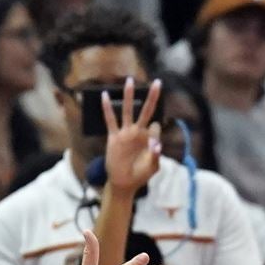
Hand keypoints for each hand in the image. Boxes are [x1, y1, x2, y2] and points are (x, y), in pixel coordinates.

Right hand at [103, 76, 162, 192]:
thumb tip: (157, 144)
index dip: (156, 133)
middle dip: (153, 97)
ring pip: (128, 110)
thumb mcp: (152, 167)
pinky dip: (108, 108)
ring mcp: (126, 134)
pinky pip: (110, 120)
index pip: (156, 127)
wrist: (124, 183)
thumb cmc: (140, 175)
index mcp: (150, 138)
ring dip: (130, 96)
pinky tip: (106, 96)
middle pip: (146, 110)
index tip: (152, 146)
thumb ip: (156, 155)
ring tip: (130, 80)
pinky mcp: (114, 138)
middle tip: (158, 82)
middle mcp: (138, 133)